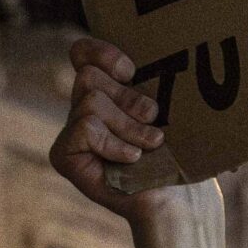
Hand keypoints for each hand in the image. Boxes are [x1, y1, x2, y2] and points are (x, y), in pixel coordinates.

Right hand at [49, 37, 168, 220]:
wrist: (181, 203)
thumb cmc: (183, 157)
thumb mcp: (171, 110)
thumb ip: (154, 82)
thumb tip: (172, 44)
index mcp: (105, 93)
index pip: (82, 53)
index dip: (101, 52)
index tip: (131, 70)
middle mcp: (83, 110)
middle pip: (88, 76)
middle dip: (127, 96)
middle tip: (153, 117)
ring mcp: (72, 134)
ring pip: (90, 101)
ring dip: (128, 124)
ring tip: (151, 144)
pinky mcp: (64, 157)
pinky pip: (85, 127)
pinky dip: (113, 142)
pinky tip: (132, 159)